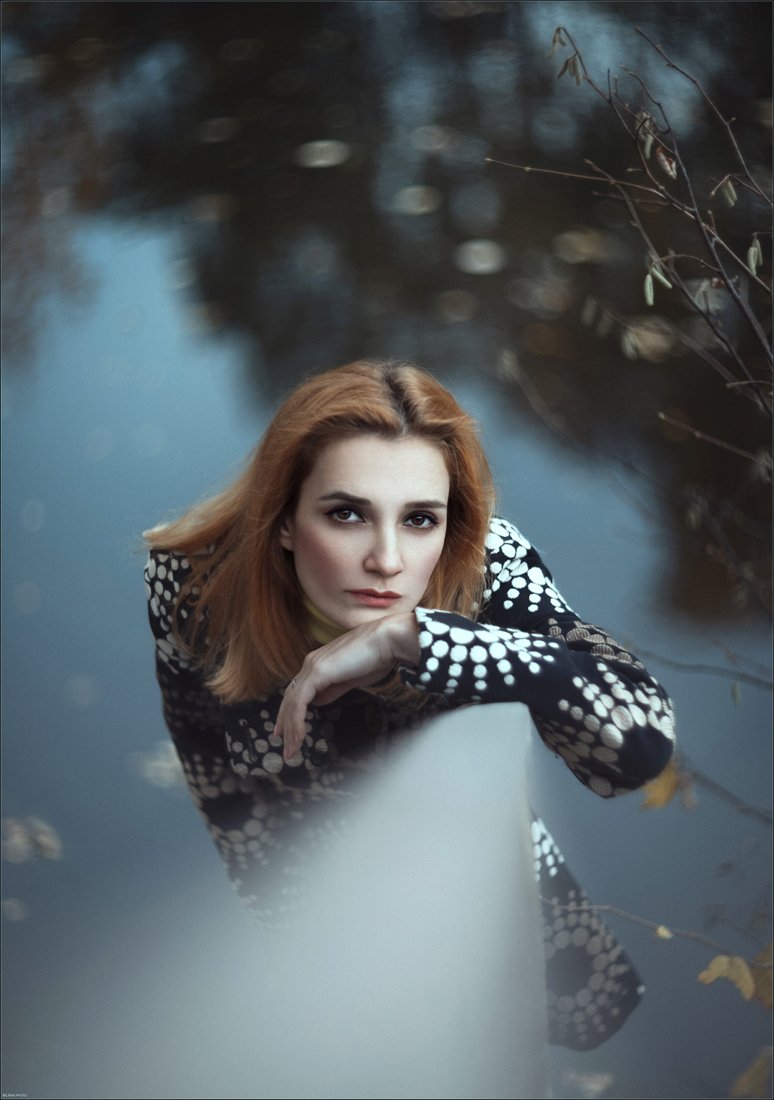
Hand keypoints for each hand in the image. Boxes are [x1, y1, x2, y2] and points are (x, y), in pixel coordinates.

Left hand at [274, 611, 419, 762]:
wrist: (387, 640)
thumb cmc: (377, 657)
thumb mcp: (351, 679)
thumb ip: (332, 689)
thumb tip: (318, 701)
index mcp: (318, 664)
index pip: (297, 691)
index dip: (290, 712)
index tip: (287, 731)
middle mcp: (310, 663)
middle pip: (290, 698)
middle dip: (286, 725)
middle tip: (286, 747)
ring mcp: (312, 667)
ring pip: (292, 703)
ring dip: (290, 730)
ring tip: (292, 751)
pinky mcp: (317, 672)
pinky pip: (300, 702)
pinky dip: (297, 722)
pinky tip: (299, 737)